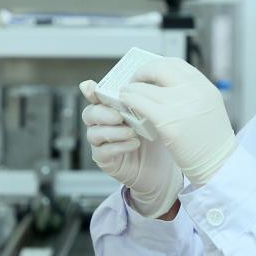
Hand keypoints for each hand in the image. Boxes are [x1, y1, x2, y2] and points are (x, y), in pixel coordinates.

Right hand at [79, 80, 182, 217]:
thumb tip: (146, 87)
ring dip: (112, 131)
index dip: (91, 91)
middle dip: (102, 113)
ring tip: (131, 132)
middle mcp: (103, 124)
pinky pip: (103, 152)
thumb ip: (146, 103)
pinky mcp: (105, 161)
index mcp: (112, 108)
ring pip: (94, 133)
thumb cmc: (159, 138)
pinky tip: (134, 144)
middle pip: (90, 114)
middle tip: (118, 116)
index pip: (96, 97)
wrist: (165, 168)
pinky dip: (118, 146)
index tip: (90, 87)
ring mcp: (102, 143)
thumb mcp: (156, 116)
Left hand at [118, 58, 236, 186]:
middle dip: (141, 72)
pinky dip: (129, 101)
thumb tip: (164, 84)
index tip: (148, 73)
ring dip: (130, 89)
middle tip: (134, 81)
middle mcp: (193, 91)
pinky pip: (140, 103)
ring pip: (143, 87)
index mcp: (204, 86)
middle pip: (158, 68)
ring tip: (126, 95)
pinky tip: (126, 104)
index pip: (174, 64)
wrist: (218, 163)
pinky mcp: (167, 122)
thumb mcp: (208, 106)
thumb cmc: (211, 140)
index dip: (157, 66)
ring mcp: (180, 105)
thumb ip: (191, 92)